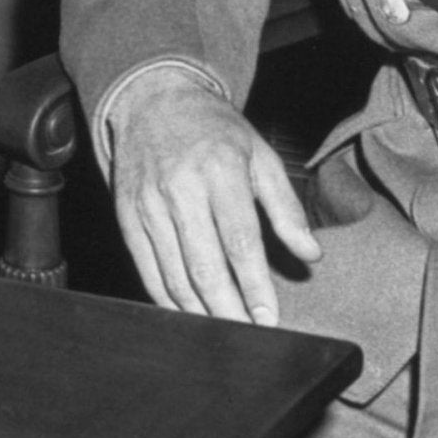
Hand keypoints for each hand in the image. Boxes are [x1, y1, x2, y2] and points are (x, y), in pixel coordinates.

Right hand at [103, 69, 318, 324]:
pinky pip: (147, 268)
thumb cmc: (215, 131)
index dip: (254, 286)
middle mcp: (180, 189)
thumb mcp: (261, 156)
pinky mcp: (127, 216)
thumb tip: (310, 254)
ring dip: (199, 311)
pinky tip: (187, 313)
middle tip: (247, 336)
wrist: (153, 101)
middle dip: (228, 310)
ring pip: (174, 274)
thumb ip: (286, 208)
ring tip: (222, 332)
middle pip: (205, 266)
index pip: (240, 242)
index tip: (268, 318)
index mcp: (220, 171)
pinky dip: (166, 298)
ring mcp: (149, 204)